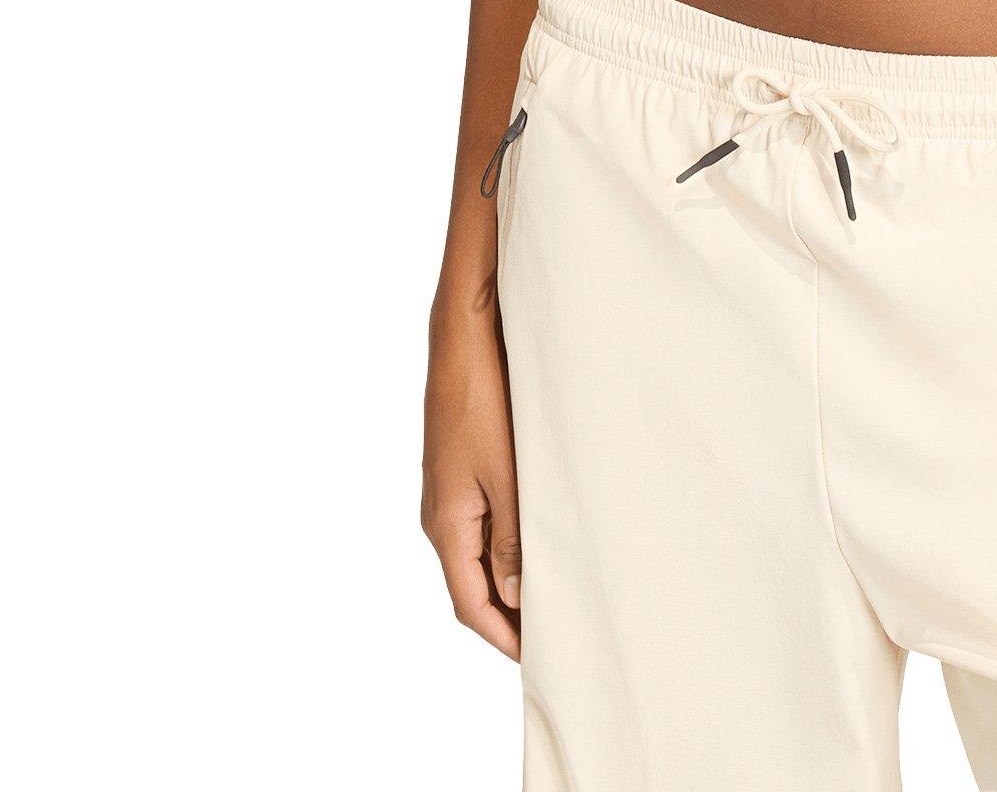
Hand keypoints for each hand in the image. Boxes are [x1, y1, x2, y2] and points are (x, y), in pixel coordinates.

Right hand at [422, 293, 521, 658]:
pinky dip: (508, 543)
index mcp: (446, 525)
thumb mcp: (506, 475)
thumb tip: (517, 595)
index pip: (470, 603)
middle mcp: (442, 515)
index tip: (537, 658)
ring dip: (510, 577)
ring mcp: (450, 492)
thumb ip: (512, 537)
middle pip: (473, 583)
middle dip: (509, 614)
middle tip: (553, 633)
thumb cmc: (484, 401)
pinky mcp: (462, 469)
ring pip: (479, 553)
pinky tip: (539, 539)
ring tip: (554, 593)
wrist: (464, 339)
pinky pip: (483, 522)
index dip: (502, 635)